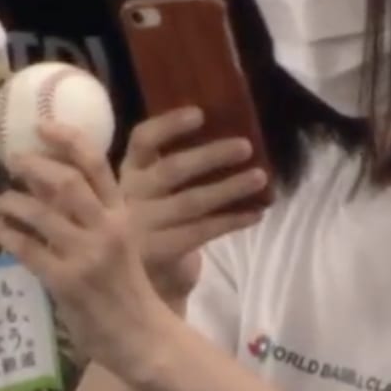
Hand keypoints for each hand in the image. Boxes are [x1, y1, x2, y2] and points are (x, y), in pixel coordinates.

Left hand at [0, 127, 181, 377]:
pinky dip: (2, 232)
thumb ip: (94, 217)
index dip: (69, 141)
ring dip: (11, 201)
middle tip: (12, 160)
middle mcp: (107, 229)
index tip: (43, 126)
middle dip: (34, 166)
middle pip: (66, 182)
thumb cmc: (129, 290)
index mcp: (123, 216)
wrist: (143, 337)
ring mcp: (87, 255)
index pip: (98, 167)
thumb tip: (49, 186)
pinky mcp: (66, 281)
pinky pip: (26, 249)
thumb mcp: (121, 245)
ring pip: (40, 214)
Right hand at [118, 109, 267, 301]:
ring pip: (190, 202)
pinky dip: (231, 221)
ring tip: (261, 177)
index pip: (142, 139)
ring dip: (229, 188)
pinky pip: (201, 232)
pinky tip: (256, 213)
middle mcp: (129, 195)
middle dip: (211, 156)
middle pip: (171, 170)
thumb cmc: (151, 219)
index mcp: (128, 169)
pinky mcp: (158, 251)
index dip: (169, 125)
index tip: (200, 114)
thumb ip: (172, 162)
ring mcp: (141, 226)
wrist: (131, 277)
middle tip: (246, 146)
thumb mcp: (150, 187)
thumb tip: (227, 129)